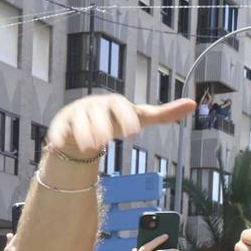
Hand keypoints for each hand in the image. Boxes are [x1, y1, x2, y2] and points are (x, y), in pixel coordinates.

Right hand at [46, 96, 193, 162]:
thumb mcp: (138, 118)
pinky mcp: (60, 124)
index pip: (121, 106)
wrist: (86, 127)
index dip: (127, 118)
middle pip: (98, 113)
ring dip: (83, 134)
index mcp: (114, 102)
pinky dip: (57, 137)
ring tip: (89, 147)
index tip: (133, 134)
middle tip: (106, 142)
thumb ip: (163, 114)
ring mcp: (76, 113)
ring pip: (78, 122)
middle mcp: (94, 105)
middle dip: (102, 127)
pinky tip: (57, 145)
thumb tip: (193, 104)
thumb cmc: (115, 122)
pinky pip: (57, 129)